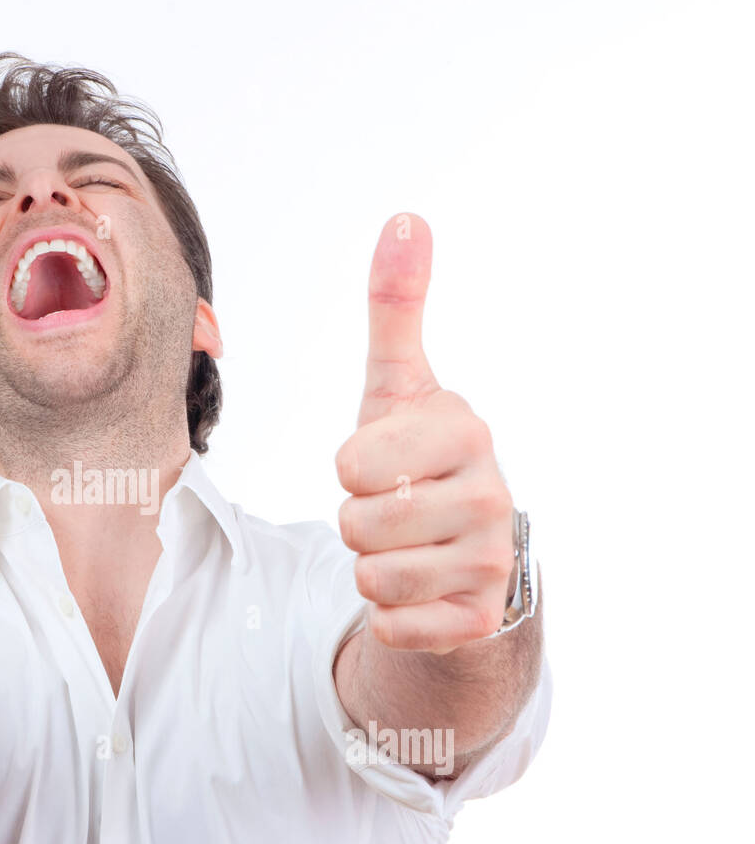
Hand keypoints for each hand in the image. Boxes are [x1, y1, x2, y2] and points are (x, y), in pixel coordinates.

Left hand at [333, 214, 513, 653]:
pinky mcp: (479, 621)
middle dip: (356, 522)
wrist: (463, 551)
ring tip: (405, 548)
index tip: (383, 463)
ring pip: (370, 579)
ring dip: (369, 568)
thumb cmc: (416, 460)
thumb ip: (395, 310)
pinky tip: (419, 591)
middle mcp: (493, 495)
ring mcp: (492, 562)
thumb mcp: (398, 388)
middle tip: (391, 510)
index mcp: (467, 431)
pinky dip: (390, 615)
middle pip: (357, 525)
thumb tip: (406, 218)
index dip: (350, 469)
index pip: (352, 462)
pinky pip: (391, 626)